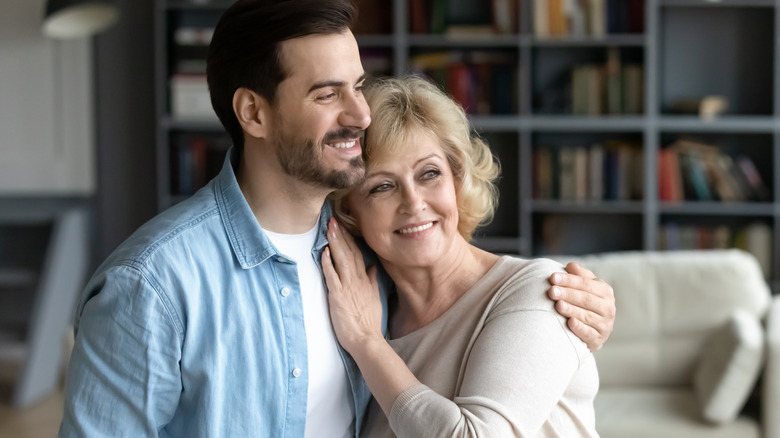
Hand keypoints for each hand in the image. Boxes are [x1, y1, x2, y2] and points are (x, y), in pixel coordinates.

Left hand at [321, 218, 383, 353]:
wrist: (366, 339)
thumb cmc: (368, 322)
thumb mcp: (374, 298)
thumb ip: (372, 281)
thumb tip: (373, 268)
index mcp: (365, 280)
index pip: (358, 254)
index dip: (350, 239)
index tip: (344, 226)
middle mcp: (357, 280)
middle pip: (349, 252)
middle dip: (341, 235)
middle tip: (334, 219)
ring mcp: (348, 287)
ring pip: (341, 259)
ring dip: (335, 243)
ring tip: (329, 228)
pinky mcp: (338, 296)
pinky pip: (332, 276)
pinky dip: (328, 263)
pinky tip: (325, 251)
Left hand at [548, 262, 615, 351]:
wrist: (592, 331)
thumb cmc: (585, 303)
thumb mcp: (585, 287)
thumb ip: (579, 276)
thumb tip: (571, 265)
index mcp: (605, 292)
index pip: (586, 284)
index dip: (569, 280)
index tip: (553, 277)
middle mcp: (608, 308)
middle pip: (586, 299)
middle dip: (568, 294)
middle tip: (551, 291)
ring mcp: (604, 325)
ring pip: (586, 316)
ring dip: (571, 310)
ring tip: (558, 305)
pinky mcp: (598, 339)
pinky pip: (588, 333)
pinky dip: (579, 328)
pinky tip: (569, 322)